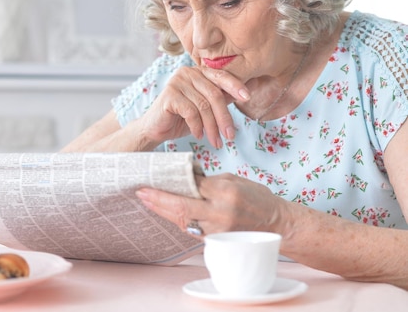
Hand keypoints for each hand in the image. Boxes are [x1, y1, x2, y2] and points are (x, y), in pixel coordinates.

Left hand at [135, 173, 283, 235]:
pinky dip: (176, 219)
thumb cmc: (257, 198)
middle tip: (141, 192)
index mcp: (226, 193)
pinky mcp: (216, 240)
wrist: (277, 224)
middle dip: (158, 200)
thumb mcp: (234, 180)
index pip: (192, 185)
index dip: (171, 183)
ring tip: (147, 201)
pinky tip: (165, 212)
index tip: (154, 178)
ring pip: (183, 221)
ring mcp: (218, 229)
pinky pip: (191, 229)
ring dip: (163, 211)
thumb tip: (185, 177)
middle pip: (181, 207)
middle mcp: (220, 213)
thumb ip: (208, 181)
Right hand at [138, 66, 249, 148]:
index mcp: (198, 72)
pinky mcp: (169, 95)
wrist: (155, 128)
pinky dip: (197, 126)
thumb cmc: (182, 118)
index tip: (248, 97)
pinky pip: (191, 112)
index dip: (235, 86)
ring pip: (204, 106)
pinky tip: (197, 135)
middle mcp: (187, 72)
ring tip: (215, 142)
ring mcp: (177, 82)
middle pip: (214, 95)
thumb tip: (251, 90)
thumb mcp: (206, 108)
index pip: (221, 76)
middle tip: (230, 136)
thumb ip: (224, 98)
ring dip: (212, 127)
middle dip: (224, 118)